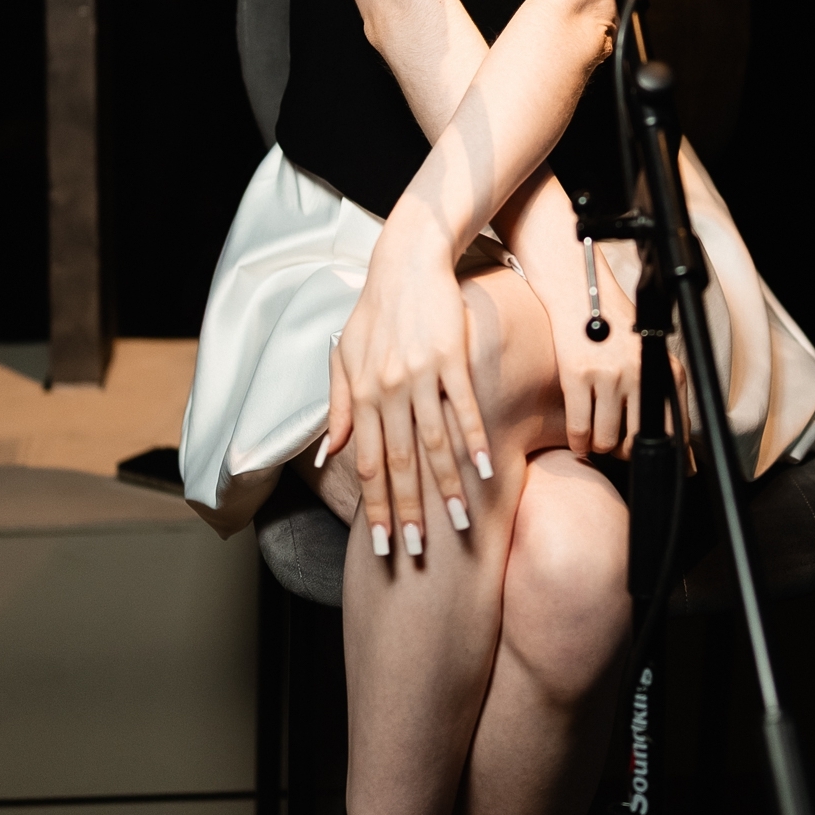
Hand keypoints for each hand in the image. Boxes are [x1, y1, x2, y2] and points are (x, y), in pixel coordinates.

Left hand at [321, 223, 490, 553]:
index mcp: (362, 394)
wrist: (407, 260)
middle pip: (398, 462)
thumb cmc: (375, 310)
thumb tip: (327, 454)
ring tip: (457, 525)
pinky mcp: (451, 358)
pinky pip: (464, 406)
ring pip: (434, 441)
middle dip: (407, 511)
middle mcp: (387, 389)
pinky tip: (487, 469)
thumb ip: (338, 406)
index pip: (366, 464)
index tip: (383, 545)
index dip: (375, 507)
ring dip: (446, 486)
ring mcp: (420, 374)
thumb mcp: (346, 355)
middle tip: (415, 553)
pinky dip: (475, 439)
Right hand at [499, 174, 689, 459]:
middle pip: (638, 441)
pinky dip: (578, 442)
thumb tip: (678, 446)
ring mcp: (610, 375)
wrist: (577, 287)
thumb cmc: (612, 320)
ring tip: (593, 438)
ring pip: (606, 441)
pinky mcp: (578, 376)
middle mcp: (641, 374)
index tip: (665, 467)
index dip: (670, 455)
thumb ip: (657, 388)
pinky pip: (580, 430)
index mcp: (665, 367)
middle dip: (625, 452)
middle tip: (615, 446)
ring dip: (598, 447)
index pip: (676, 428)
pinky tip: (577, 439)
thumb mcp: (646, 351)